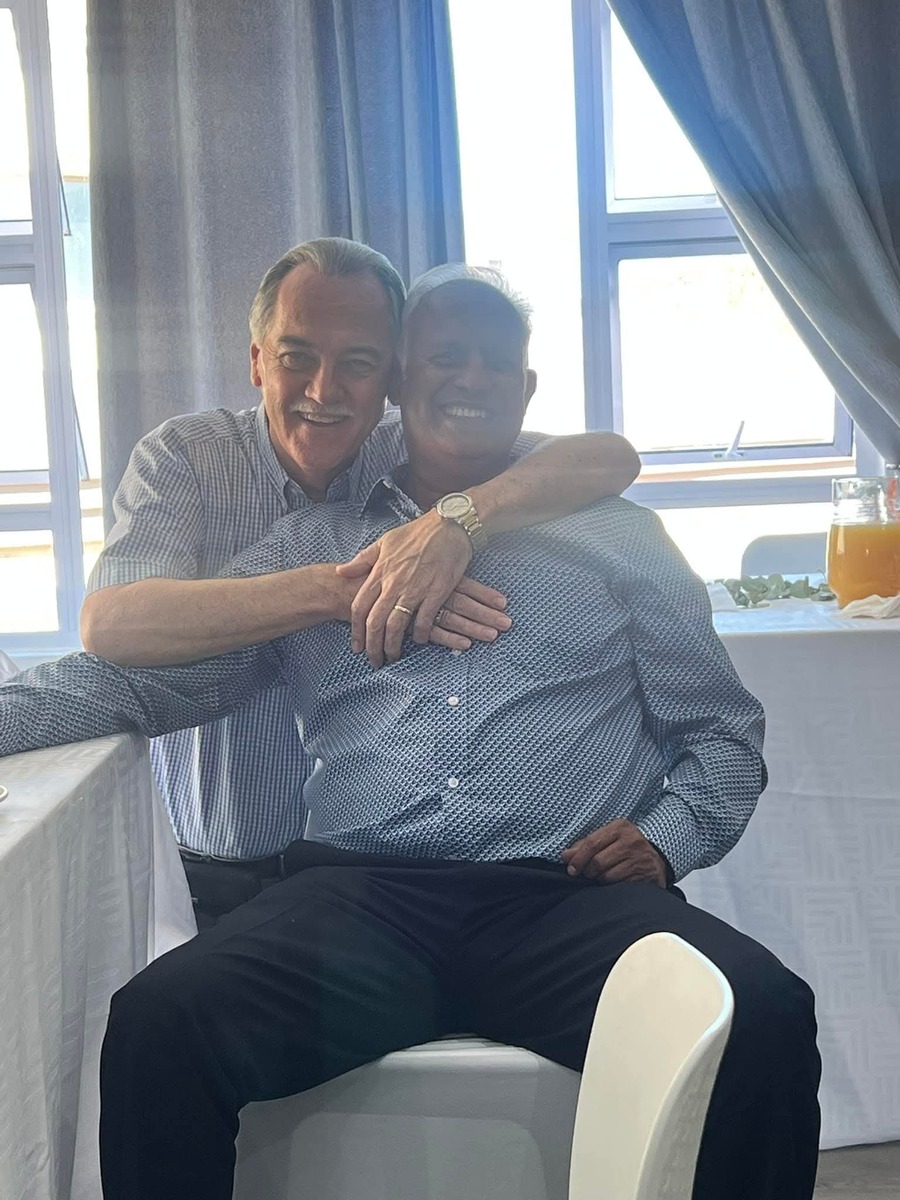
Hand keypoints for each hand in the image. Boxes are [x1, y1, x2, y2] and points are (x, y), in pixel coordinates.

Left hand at [336, 511, 510, 666]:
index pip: (359, 607)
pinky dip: (420, 635)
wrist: (448, 526)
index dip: (356, 630)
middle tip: (374, 660)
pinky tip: (418, 640)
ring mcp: (415, 589)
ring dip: (393, 645)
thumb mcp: (384, 543)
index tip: (357, 646)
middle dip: (372, 646)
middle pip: (375, 622)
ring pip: (396, 625)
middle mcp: (393, 583)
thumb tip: (340, 571)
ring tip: (393, 656)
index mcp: (379, 572)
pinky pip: (424, 621)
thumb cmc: (416, 534)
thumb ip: (362, 561)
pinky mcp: (436, 592)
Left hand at [560, 819, 667, 886]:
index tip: (570, 868)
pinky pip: (618, 885)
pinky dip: (612, 885)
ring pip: (606, 875)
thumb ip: (586, 845)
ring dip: (599, 879)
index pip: (592, 843)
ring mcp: (639, 858)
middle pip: (597, 862)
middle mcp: (632, 840)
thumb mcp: (608, 839)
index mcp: (620, 827)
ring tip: (604, 874)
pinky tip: (616, 880)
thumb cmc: (626, 848)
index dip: (577, 858)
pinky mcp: (644, 875)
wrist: (655, 860)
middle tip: (587, 873)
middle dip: (587, 871)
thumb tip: (566, 856)